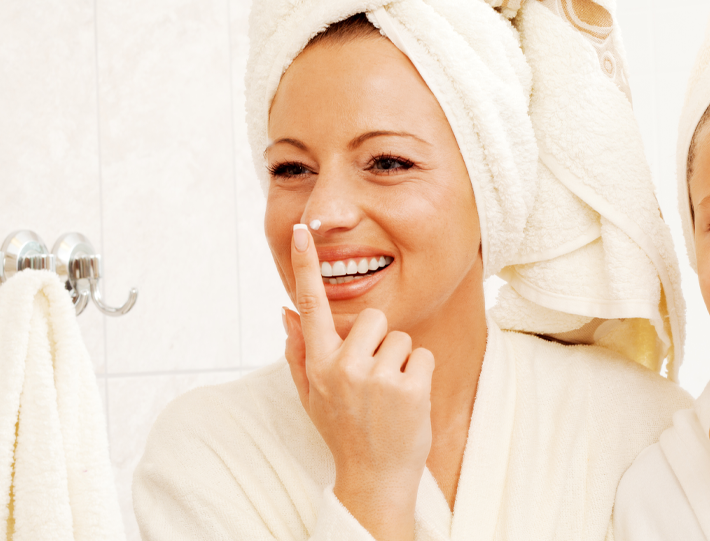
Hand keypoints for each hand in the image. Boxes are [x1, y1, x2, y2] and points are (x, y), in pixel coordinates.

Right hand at [282, 224, 432, 540]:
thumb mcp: (311, 395)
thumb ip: (298, 351)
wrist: (375, 477)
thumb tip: (285, 310)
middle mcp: (343, 368)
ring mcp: (377, 378)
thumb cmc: (344, 431)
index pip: (310, 306)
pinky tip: (408, 402)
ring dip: (401, 362)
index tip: (302, 231)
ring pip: (401, 338)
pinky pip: (424, 357)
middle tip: (374, 380)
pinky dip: (422, 376)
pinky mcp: (408, 388)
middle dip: (379, 342)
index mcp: (318, 365)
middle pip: (371, 318)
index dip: (304, 267)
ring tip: (390, 395)